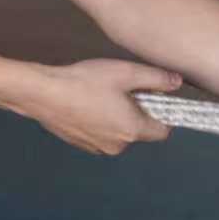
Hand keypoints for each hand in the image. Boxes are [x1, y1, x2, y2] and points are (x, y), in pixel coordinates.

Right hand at [17, 59, 179, 155]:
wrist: (41, 93)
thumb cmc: (84, 82)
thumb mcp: (125, 72)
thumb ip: (156, 78)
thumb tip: (177, 83)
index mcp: (133, 130)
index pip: (163, 131)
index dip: (160, 114)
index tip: (149, 98)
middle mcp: (117, 145)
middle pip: (138, 132)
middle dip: (134, 114)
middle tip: (119, 91)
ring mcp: (95, 147)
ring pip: (117, 134)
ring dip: (114, 120)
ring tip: (97, 96)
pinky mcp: (78, 144)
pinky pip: (98, 135)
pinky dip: (96, 123)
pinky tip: (83, 104)